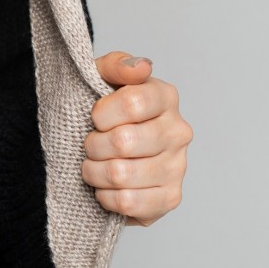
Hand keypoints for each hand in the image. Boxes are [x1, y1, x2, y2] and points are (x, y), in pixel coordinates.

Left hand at [82, 51, 192, 226]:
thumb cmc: (102, 109)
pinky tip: (105, 187)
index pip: (132, 103)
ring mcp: (178, 167)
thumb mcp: (100, 77)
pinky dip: (106, 197)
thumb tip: (141, 67)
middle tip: (90, 145)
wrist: (105, 148)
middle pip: (124, 141)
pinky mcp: (170, 198)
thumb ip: (117, 65)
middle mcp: (178, 131)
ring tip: (93, 165)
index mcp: (165, 96)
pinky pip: (128, 202)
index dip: (101, 113)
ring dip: (95, 172)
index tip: (94, 117)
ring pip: (122, 175)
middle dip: (93, 145)